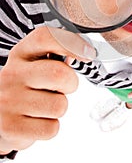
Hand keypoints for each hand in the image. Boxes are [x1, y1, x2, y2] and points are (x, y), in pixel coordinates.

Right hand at [0, 26, 95, 152]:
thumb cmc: (23, 86)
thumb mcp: (32, 64)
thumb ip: (55, 55)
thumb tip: (83, 52)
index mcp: (21, 54)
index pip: (45, 37)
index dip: (72, 42)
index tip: (88, 53)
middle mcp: (12, 74)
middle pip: (59, 74)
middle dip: (70, 83)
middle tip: (62, 87)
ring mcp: (10, 101)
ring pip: (59, 105)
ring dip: (58, 108)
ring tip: (43, 105)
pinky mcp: (12, 128)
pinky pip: (52, 128)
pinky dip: (50, 126)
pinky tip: (36, 120)